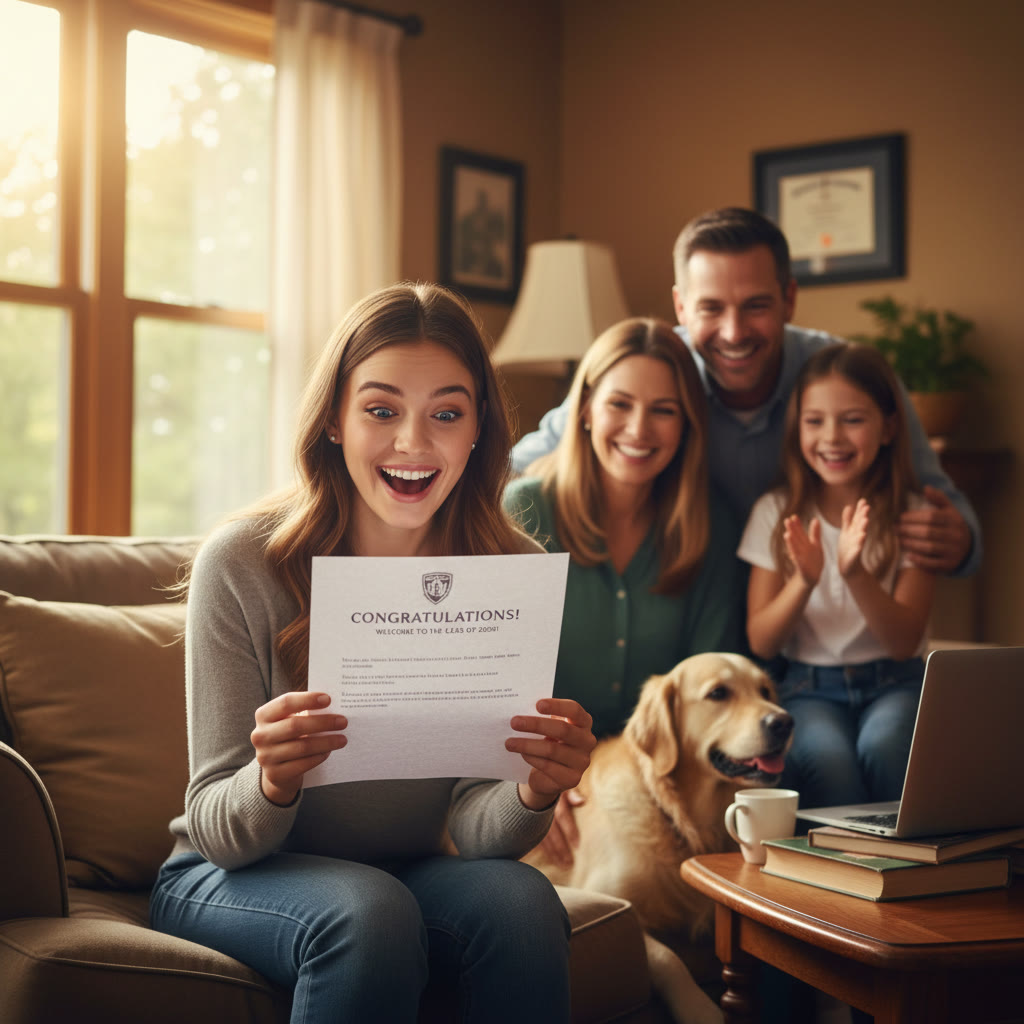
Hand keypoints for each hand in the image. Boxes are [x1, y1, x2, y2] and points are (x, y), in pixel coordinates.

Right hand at [251, 691, 346, 805]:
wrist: (277, 768)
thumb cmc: (289, 736)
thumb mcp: (290, 720)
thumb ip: (306, 711)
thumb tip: (334, 706)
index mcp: (264, 715)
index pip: (286, 703)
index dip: (307, 700)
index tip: (328, 699)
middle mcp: (260, 735)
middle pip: (295, 725)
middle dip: (323, 722)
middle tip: (343, 722)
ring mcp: (265, 756)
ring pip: (302, 747)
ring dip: (326, 742)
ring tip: (342, 739)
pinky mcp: (275, 774)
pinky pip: (302, 764)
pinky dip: (318, 757)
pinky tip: (328, 752)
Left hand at [506, 698, 595, 810]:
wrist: (549, 773)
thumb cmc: (548, 741)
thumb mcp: (548, 727)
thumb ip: (541, 718)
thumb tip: (520, 712)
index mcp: (584, 722)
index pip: (574, 710)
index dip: (557, 706)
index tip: (537, 705)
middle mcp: (587, 741)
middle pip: (562, 729)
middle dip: (536, 725)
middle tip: (514, 722)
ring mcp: (582, 761)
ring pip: (552, 750)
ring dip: (527, 744)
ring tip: (509, 742)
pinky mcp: (572, 779)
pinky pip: (548, 766)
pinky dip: (532, 758)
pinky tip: (521, 754)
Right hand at [534, 789, 585, 868]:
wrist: (529, 782)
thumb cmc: (551, 784)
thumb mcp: (562, 785)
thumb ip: (572, 794)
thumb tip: (581, 802)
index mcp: (554, 800)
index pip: (563, 817)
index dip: (570, 831)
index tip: (577, 845)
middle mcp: (543, 810)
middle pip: (552, 831)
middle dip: (560, 848)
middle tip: (568, 863)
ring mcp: (534, 817)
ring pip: (542, 836)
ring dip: (551, 851)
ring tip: (560, 863)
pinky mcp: (526, 822)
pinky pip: (530, 836)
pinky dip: (537, 847)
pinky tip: (543, 857)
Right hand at [783, 514, 822, 586]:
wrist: (812, 577)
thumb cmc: (812, 560)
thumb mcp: (816, 545)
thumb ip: (815, 532)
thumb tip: (815, 519)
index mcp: (805, 544)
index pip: (800, 532)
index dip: (797, 525)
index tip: (793, 516)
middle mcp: (802, 549)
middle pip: (796, 539)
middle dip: (792, 530)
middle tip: (787, 520)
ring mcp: (801, 558)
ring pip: (796, 549)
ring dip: (791, 543)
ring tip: (787, 534)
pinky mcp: (802, 567)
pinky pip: (799, 561)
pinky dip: (796, 558)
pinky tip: (792, 555)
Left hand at [838, 498, 869, 577]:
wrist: (848, 568)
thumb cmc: (848, 548)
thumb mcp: (846, 532)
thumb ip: (848, 520)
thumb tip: (849, 506)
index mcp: (854, 531)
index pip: (858, 519)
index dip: (860, 510)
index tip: (863, 501)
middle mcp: (857, 537)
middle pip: (860, 525)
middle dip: (863, 516)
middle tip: (866, 507)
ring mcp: (856, 547)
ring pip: (860, 536)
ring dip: (863, 528)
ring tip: (865, 521)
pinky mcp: (854, 557)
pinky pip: (856, 551)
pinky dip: (858, 546)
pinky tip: (861, 539)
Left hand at [898, 485, 971, 571]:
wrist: (967, 546)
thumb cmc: (950, 524)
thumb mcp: (949, 510)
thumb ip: (938, 498)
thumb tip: (926, 488)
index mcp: (954, 520)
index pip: (932, 517)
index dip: (914, 517)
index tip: (900, 517)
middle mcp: (956, 535)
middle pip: (928, 532)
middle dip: (908, 530)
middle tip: (895, 528)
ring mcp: (954, 551)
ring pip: (929, 547)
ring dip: (911, 544)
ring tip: (898, 539)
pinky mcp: (950, 564)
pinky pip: (934, 564)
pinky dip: (920, 560)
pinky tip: (908, 555)